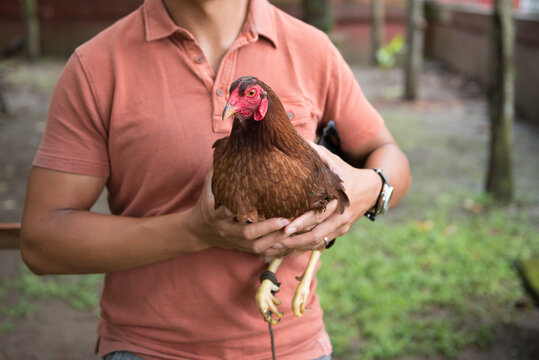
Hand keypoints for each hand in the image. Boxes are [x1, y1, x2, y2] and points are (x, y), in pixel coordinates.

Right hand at [187, 169, 290, 254]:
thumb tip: (227, 148)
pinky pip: (259, 253)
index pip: (228, 212)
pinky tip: (288, 244)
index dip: (242, 209)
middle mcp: (225, 230)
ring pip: (255, 246)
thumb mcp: (207, 188)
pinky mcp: (241, 249)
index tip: (259, 202)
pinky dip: (273, 250)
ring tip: (291, 231)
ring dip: (273, 240)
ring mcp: (234, 242)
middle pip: (246, 233)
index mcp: (215, 214)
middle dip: (266, 228)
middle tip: (285, 220)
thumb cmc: (206, 204)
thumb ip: (216, 171)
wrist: (198, 231)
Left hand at [264, 142, 380, 256]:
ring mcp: (341, 227)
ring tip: (278, 247)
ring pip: (319, 242)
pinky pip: (321, 244)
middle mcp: (341, 216)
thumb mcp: (334, 160)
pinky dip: (305, 248)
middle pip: (317, 233)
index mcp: (339, 199)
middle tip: (277, 240)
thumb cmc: (345, 173)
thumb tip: (299, 143)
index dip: (303, 222)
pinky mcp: (339, 233)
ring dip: (298, 246)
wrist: (370, 190)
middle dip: (296, 239)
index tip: (286, 227)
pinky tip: (288, 249)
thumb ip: (317, 154)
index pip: (319, 214)